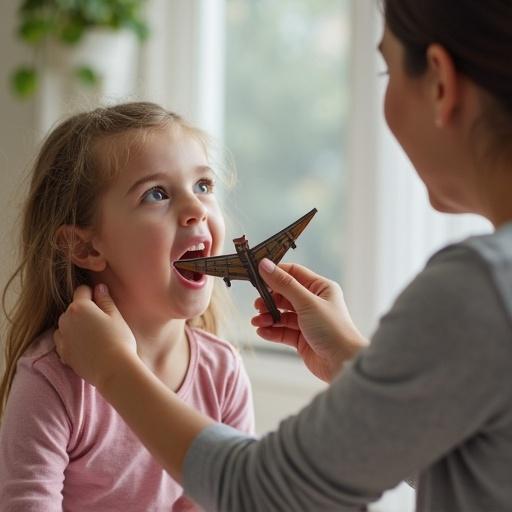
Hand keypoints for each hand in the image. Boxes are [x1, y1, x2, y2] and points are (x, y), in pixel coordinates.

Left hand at [54, 284, 136, 389]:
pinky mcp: (63, 354)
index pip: (82, 290)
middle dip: (83, 310)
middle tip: (101, 321)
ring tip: (93, 335)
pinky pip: (63, 341)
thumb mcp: (116, 316)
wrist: (113, 369)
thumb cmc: (119, 340)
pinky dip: (71, 340)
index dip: (93, 293)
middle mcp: (65, 320)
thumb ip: (105, 300)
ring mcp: (62, 338)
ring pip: (66, 325)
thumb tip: (99, 287)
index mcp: (79, 307)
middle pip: (72, 308)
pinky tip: (86, 346)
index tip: (102, 301)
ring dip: (75, 325)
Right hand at [252, 259, 367, 382]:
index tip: (257, 276)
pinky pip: (283, 331)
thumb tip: (264, 264)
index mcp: (320, 288)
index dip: (275, 273)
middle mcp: (314, 302)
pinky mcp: (302, 338)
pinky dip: (271, 331)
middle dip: (269, 300)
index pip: (293, 273)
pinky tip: (262, 332)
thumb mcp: (306, 302)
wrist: (343, 364)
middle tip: (257, 305)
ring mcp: (307, 321)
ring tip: (257, 322)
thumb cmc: (333, 329)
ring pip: (282, 314)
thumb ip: (284, 284)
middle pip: (284, 295)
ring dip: (268, 317)